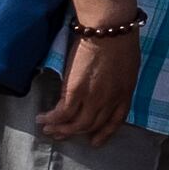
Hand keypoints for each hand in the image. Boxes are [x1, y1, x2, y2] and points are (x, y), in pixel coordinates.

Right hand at [43, 27, 139, 144]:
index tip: (94, 141)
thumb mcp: (127, 64)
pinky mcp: (76, 92)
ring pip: (76, 124)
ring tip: (48, 130)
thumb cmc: (120, 38)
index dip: (105, 133)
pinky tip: (42, 118)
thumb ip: (118, 79)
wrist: (109, 28)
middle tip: (62, 136)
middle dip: (76, 133)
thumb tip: (107, 85)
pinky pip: (62, 113)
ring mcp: (94, 98)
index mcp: (126, 92)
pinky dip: (51, 119)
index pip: (116, 120)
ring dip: (61, 130)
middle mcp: (111, 100)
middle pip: (93, 124)